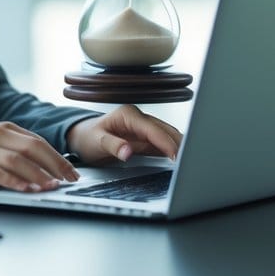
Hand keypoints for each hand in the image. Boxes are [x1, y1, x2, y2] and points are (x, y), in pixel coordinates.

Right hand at [0, 122, 79, 192]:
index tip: (73, 173)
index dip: (58, 158)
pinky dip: (13, 181)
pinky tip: (25, 188)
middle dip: (55, 165)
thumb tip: (49, 172)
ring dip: (37, 174)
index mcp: (6, 129)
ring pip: (16, 159)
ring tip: (51, 187)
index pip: (38, 143)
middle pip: (32, 148)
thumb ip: (17, 155)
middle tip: (69, 181)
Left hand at [65, 104, 181, 164]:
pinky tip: (182, 158)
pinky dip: (172, 149)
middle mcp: (138, 118)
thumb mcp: (96, 142)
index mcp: (128, 115)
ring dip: (179, 146)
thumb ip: (113, 146)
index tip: (177, 156)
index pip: (153, 129)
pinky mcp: (145, 137)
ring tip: (192, 159)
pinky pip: (162, 142)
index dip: (166, 142)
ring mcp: (143, 127)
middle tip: (193, 159)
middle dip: (179, 143)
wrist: (82, 137)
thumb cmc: (87, 137)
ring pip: (167, 135)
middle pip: (164, 130)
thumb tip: (128, 152)